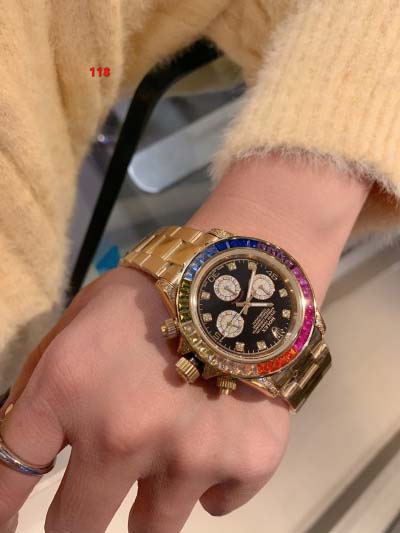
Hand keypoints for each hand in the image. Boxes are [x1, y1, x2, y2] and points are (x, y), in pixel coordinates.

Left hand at [0, 267, 289, 532]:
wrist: (240, 277)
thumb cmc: (150, 295)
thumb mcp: (80, 320)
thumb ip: (44, 385)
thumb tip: (28, 451)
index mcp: (69, 389)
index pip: (8, 479)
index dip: (3, 508)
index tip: (11, 521)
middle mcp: (122, 434)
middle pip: (75, 526)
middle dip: (76, 515)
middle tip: (91, 494)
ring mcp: (190, 455)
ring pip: (152, 530)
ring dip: (149, 500)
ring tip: (167, 450)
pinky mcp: (248, 461)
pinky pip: (219, 503)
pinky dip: (212, 480)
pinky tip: (215, 435)